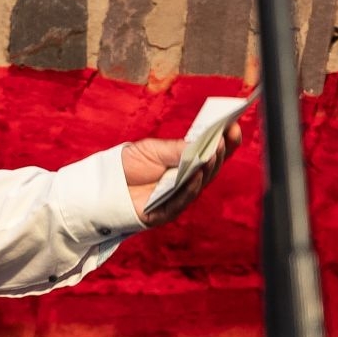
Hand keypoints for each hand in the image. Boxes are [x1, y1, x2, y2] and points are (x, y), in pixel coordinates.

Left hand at [121, 124, 241, 225]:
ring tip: (215, 151)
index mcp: (186, 164)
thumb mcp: (152, 150)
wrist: (104, 185)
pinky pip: (182, 199)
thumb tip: (201, 143)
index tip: (233, 125)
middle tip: (227, 136)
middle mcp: (186, 182)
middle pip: (210, 168)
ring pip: (200, 183)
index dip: (225, 142)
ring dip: (209, 167)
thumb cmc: (129, 165)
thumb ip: (176, 149)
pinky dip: (191, 186)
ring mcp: (178, 197)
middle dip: (221, 152)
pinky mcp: (165, 211)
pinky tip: (197, 173)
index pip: (212, 153)